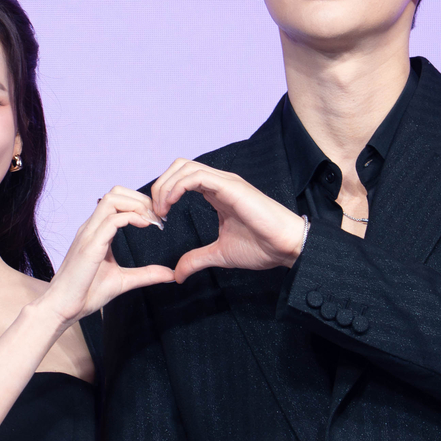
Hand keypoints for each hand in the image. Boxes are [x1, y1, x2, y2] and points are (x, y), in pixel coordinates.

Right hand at [35, 187, 175, 327]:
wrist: (62, 308)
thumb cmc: (85, 294)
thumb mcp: (122, 281)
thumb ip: (145, 275)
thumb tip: (170, 275)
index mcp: (96, 232)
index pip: (117, 201)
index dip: (140, 204)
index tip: (157, 221)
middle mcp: (91, 228)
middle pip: (115, 192)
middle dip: (141, 199)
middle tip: (157, 217)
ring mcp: (89, 235)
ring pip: (112, 199)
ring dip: (137, 205)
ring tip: (152, 221)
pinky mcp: (90, 246)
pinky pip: (111, 220)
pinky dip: (132, 217)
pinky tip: (145, 226)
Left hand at [150, 159, 305, 281]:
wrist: (286, 247)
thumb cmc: (262, 247)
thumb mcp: (220, 254)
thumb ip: (197, 259)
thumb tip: (178, 273)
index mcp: (217, 194)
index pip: (182, 179)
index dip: (164, 194)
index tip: (157, 218)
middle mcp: (219, 183)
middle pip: (179, 167)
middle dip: (160, 186)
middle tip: (154, 212)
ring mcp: (226, 182)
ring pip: (185, 167)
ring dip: (165, 186)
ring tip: (160, 210)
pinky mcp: (231, 186)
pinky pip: (196, 176)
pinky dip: (177, 187)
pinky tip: (170, 205)